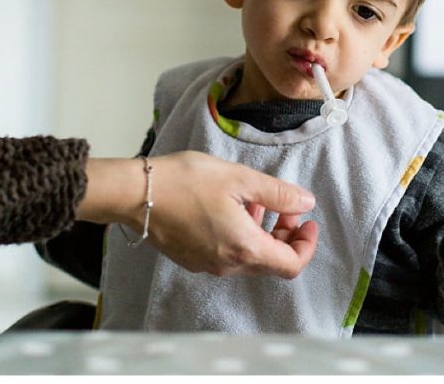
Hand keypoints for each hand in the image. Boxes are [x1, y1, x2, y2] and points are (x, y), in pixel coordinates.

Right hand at [80, 152, 318, 278]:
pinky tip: (230, 209)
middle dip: (285, 236)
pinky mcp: (192, 259)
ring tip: (256, 202)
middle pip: (272, 263)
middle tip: (285, 206)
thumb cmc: (186, 181)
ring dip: (262, 234)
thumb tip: (306, 203)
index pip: (292, 264)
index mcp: (245, 247)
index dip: (307, 245)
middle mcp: (228, 264)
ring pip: (249, 257)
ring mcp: (208, 265)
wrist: (136, 193)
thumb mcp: (239, 178)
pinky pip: (227, 254)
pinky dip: (240, 236)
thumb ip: (277, 193)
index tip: (307, 221)